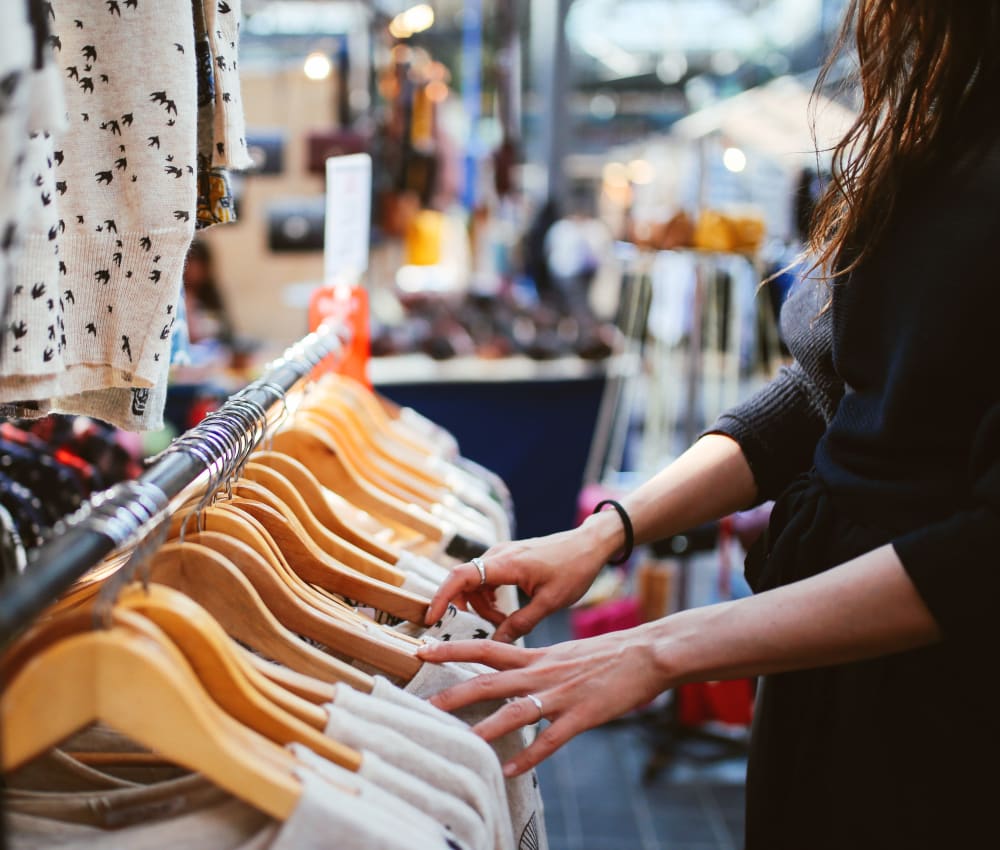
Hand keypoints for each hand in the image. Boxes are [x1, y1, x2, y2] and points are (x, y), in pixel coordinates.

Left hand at [415, 627, 670, 775]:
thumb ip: (536, 663)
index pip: (485, 647)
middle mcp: (542, 672)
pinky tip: (512, 770)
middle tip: (424, 704)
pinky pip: (551, 740)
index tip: (422, 648)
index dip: (452, 648)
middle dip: (454, 692)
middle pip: (489, 680)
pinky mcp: (582, 715)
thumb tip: (512, 672)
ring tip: (462, 742)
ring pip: (516, 711)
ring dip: (486, 727)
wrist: (647, 652)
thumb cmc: (606, 653)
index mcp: (537, 655)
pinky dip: (530, 756)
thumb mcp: (564, 652)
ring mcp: (561, 694)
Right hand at [424, 520, 618, 642]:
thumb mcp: (550, 602)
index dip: (442, 597)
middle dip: (466, 607)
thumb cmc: (574, 569)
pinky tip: (505, 611)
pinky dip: (488, 596)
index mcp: (507, 563)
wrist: (589, 544)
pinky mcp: (507, 557)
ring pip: (474, 582)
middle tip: (485, 627)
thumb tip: (495, 644)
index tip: (432, 619)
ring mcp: (502, 554)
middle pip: (464, 581)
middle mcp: (499, 554)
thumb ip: (520, 624)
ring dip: (480, 604)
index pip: (461, 576)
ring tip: (504, 621)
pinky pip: (485, 577)